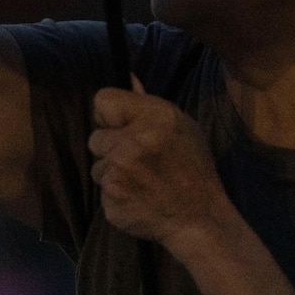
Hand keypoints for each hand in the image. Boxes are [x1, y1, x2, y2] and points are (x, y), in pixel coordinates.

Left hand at [88, 78, 231, 246]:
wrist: (199, 218)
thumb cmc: (193, 168)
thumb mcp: (182, 126)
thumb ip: (149, 103)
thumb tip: (127, 76)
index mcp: (153, 118)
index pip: (102, 100)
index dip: (108, 113)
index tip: (118, 125)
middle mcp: (131, 143)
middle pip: (95, 136)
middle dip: (110, 147)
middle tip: (135, 159)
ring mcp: (118, 174)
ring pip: (97, 166)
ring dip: (113, 172)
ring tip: (140, 180)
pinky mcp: (110, 201)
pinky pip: (102, 191)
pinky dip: (116, 194)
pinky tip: (137, 197)